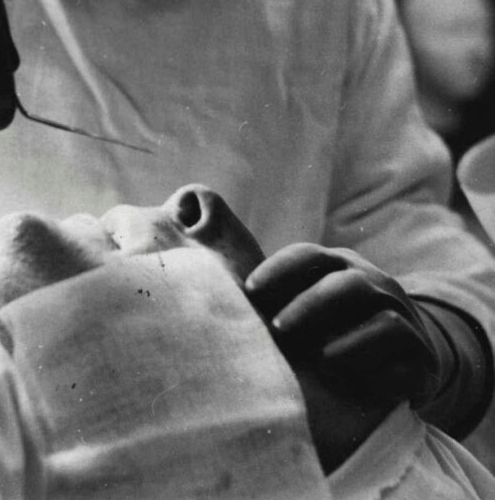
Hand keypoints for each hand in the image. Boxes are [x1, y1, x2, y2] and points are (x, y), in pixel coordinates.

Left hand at [244, 244, 441, 408]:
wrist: (407, 357)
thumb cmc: (338, 328)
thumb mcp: (307, 308)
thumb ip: (270, 293)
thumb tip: (206, 267)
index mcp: (333, 266)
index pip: (306, 256)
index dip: (278, 270)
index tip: (249, 291)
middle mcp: (366, 279)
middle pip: (339, 278)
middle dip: (306, 302)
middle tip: (278, 329)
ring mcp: (394, 307)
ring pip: (370, 301)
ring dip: (338, 327)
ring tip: (315, 352)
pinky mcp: (415, 343)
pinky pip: (395, 335)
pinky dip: (366, 350)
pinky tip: (340, 365)